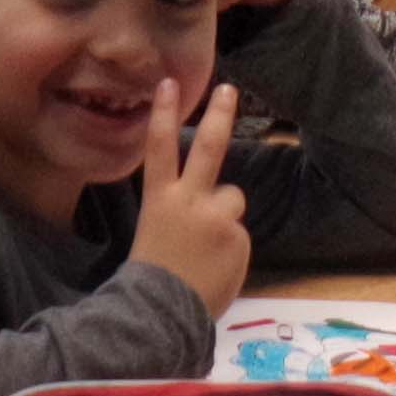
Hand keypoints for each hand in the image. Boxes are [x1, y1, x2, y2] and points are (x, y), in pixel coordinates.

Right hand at [125, 81, 251, 312]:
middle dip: (219, 115)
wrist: (163, 313)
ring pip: (232, 200)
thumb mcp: (157, 230)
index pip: (160, 148)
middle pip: (209, 149)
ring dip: (225, 216)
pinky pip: (240, 233)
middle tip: (228, 90)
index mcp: (160, 200)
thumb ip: (182, 209)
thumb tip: (213, 203)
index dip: (164, 114)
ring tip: (206, 248)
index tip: (169, 83)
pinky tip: (214, 266)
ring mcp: (217, 219)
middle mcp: (189, 202)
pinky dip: (231, 246)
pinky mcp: (238, 239)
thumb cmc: (155, 275)